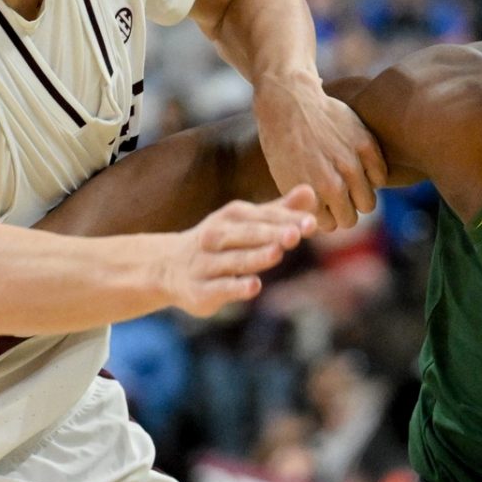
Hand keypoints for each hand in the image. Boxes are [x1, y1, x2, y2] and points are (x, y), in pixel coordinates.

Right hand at [169, 186, 317, 315]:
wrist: (169, 268)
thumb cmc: (221, 243)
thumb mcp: (247, 223)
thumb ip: (279, 211)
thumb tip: (311, 191)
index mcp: (232, 216)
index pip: (263, 216)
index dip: (288, 220)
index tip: (312, 223)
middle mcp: (217, 236)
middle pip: (248, 234)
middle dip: (272, 234)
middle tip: (296, 234)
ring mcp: (206, 263)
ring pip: (234, 260)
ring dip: (255, 256)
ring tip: (277, 253)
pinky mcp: (200, 290)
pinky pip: (219, 288)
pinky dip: (235, 287)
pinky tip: (254, 285)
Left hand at [253, 75, 386, 230]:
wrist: (290, 101)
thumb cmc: (282, 141)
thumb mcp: (284, 178)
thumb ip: (305, 203)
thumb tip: (325, 223)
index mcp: (308, 195)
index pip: (328, 225)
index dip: (324, 215)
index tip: (319, 203)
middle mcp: (332, 184)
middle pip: (350, 220)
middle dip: (342, 212)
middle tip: (336, 197)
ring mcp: (351, 164)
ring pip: (367, 204)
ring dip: (359, 198)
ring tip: (350, 185)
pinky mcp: (366, 145)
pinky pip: (380, 177)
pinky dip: (373, 177)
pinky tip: (361, 168)